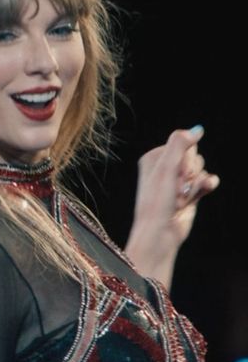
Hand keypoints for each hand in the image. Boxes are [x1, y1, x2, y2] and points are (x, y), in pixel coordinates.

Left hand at [126, 126, 219, 286]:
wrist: (160, 232)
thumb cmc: (157, 201)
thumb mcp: (166, 168)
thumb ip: (180, 144)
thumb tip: (198, 129)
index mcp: (154, 158)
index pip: (182, 144)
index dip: (183, 160)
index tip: (172, 176)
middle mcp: (165, 168)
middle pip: (194, 155)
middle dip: (190, 172)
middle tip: (177, 188)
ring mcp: (178, 181)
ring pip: (202, 168)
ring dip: (196, 183)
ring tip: (182, 197)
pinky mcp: (190, 193)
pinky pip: (208, 180)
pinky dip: (207, 185)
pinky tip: (203, 191)